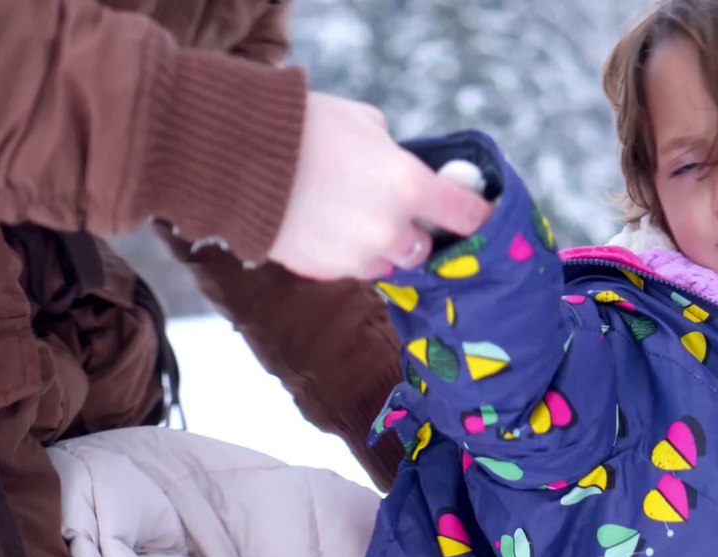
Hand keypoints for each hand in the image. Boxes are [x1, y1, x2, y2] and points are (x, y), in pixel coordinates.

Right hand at [268, 92, 491, 279]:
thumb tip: (403, 167)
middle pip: (423, 249)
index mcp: (410, 186)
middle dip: (414, 234)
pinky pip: (349, 269)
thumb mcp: (365, 124)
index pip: (467, 215)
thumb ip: (394, 154)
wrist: (236, 157)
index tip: (481, 218)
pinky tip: (321, 225)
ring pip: (385, 263)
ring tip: (349, 217)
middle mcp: (391, 230)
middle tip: (397, 214)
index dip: (477, 216)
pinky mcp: (325, 272)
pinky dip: (344, 253)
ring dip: (378, 247)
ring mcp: (357, 257)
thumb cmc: (305, 127)